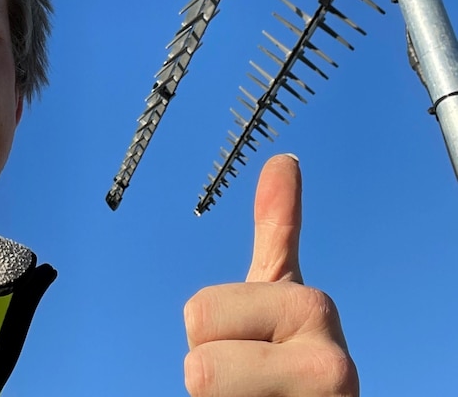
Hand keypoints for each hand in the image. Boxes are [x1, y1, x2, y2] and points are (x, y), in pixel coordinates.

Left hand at [183, 154, 358, 395]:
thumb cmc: (285, 359)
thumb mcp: (277, 294)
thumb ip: (278, 229)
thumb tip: (284, 157)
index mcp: (311, 308)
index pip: (199, 316)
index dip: (211, 336)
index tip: (252, 342)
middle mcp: (332, 365)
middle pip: (200, 368)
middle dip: (215, 380)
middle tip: (252, 382)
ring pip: (209, 395)